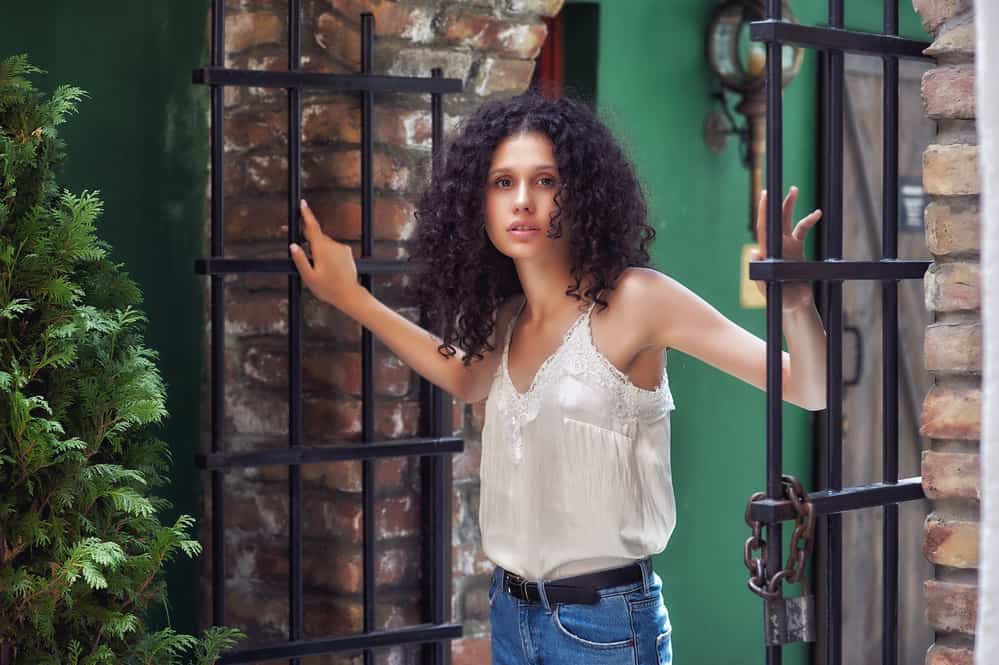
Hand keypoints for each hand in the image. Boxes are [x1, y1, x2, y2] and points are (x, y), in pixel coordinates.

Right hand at [284, 199, 365, 310]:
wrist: (349, 294)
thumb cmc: (328, 288)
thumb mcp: (309, 277)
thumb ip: (299, 260)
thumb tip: (293, 246)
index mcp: (321, 249)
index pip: (312, 227)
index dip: (306, 214)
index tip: (303, 203)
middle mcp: (333, 245)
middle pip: (317, 236)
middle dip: (307, 239)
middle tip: (298, 247)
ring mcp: (341, 248)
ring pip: (325, 243)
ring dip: (318, 249)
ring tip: (317, 267)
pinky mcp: (347, 252)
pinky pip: (333, 248)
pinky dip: (327, 253)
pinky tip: (327, 267)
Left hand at [749, 186, 822, 312]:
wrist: (796, 306)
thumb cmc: (782, 301)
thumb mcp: (769, 291)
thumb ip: (760, 275)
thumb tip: (754, 253)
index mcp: (768, 253)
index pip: (763, 228)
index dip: (764, 211)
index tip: (765, 195)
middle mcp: (775, 246)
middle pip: (775, 220)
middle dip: (777, 203)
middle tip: (779, 188)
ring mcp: (786, 247)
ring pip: (787, 221)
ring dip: (790, 206)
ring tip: (794, 190)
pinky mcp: (797, 250)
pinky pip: (803, 230)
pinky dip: (809, 220)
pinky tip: (817, 214)